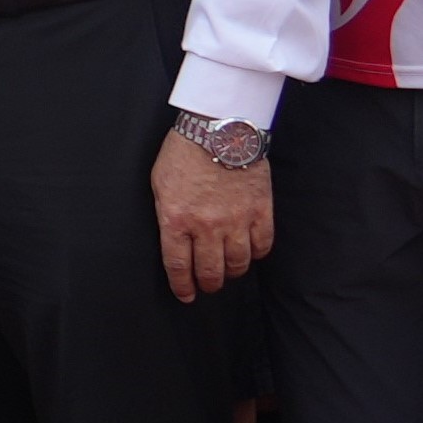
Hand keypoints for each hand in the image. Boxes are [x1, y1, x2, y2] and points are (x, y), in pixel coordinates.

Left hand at [150, 126, 273, 304]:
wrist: (219, 127)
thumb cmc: (183, 152)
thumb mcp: (160, 184)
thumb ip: (167, 216)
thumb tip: (175, 241)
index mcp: (175, 219)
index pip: (178, 266)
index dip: (183, 287)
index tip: (186, 295)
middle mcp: (206, 226)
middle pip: (210, 271)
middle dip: (208, 285)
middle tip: (208, 286)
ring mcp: (236, 220)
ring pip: (238, 264)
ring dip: (232, 272)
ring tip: (228, 271)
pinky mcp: (260, 210)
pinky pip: (263, 245)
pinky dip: (257, 254)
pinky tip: (250, 252)